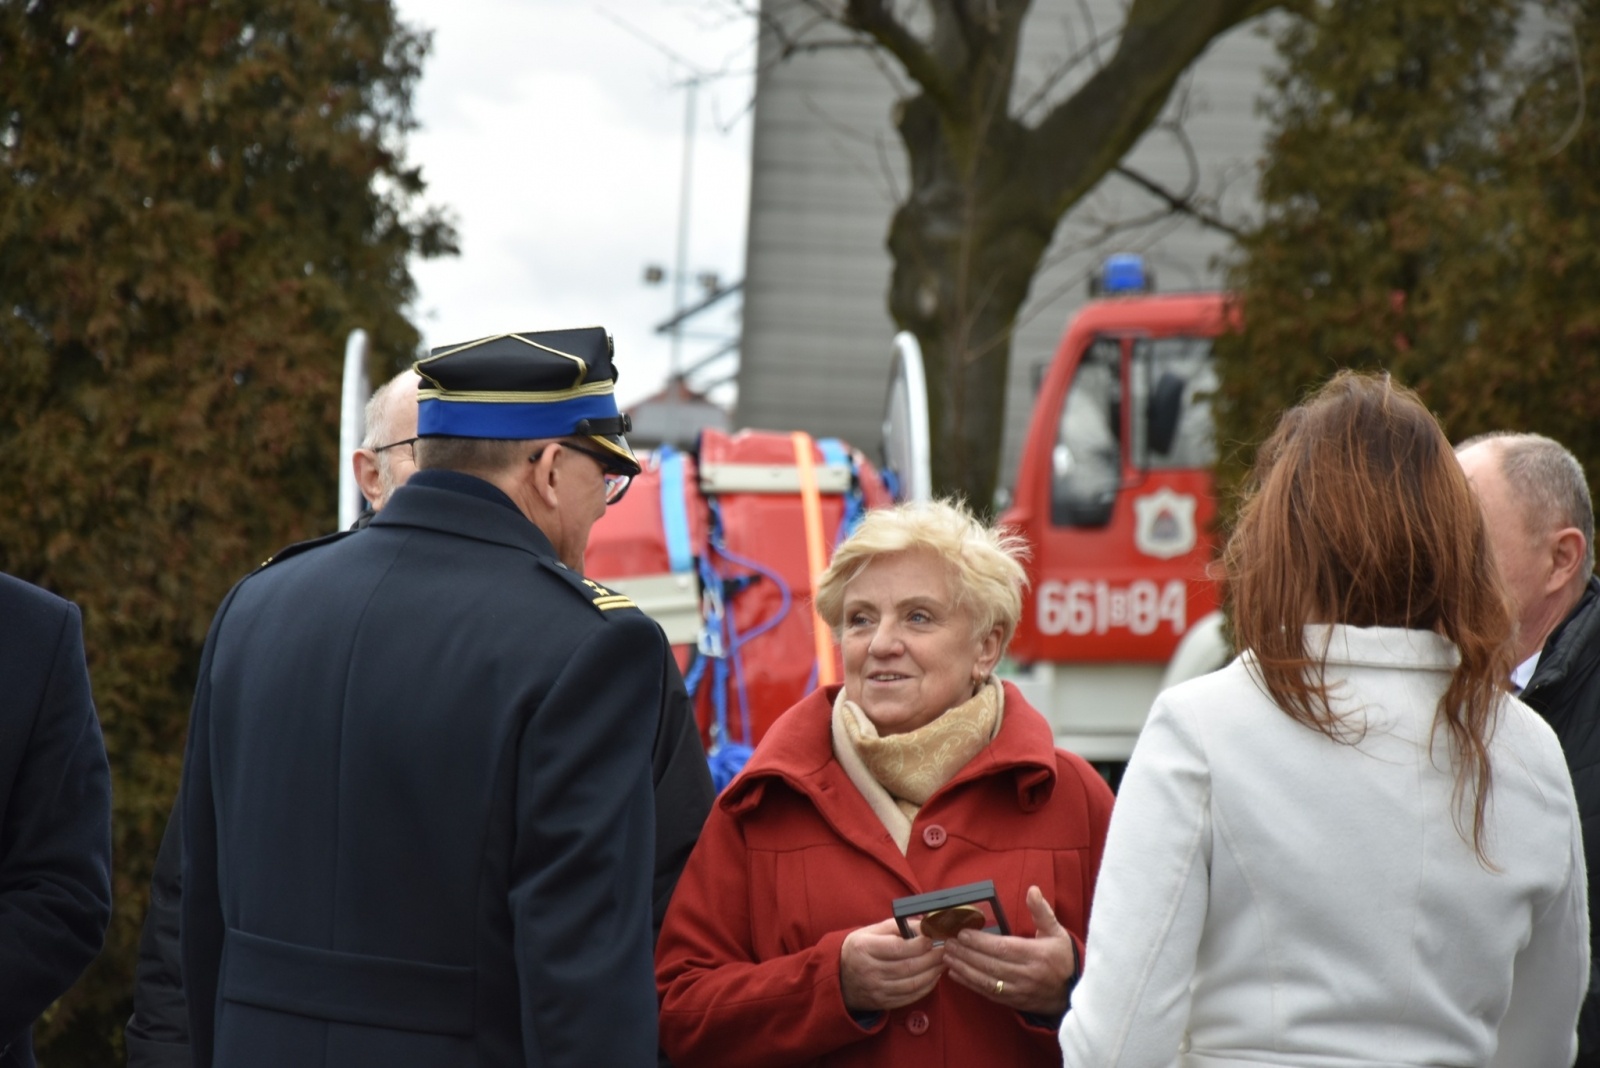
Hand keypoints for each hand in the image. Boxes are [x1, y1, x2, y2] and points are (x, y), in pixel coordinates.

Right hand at [839, 918, 944, 1011]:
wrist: (838, 978)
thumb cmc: (858, 949)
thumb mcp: (870, 931)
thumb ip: (896, 926)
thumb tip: (923, 924)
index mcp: (865, 948)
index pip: (898, 948)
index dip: (920, 943)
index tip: (934, 937)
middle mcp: (870, 971)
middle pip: (908, 967)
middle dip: (932, 958)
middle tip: (946, 949)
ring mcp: (876, 990)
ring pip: (912, 984)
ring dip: (933, 973)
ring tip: (943, 962)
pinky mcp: (883, 1002)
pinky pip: (910, 997)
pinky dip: (926, 987)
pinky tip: (934, 976)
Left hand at [941, 886, 1076, 1015]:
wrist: (1073, 993)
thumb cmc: (1064, 958)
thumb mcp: (1057, 932)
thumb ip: (1042, 912)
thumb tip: (1032, 890)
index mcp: (1036, 955)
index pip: (1003, 948)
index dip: (981, 942)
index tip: (963, 933)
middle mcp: (1026, 974)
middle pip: (990, 964)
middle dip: (966, 953)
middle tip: (948, 942)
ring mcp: (1019, 990)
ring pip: (986, 981)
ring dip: (964, 969)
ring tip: (947, 956)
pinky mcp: (1013, 1001)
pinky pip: (988, 993)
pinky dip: (970, 984)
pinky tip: (956, 974)